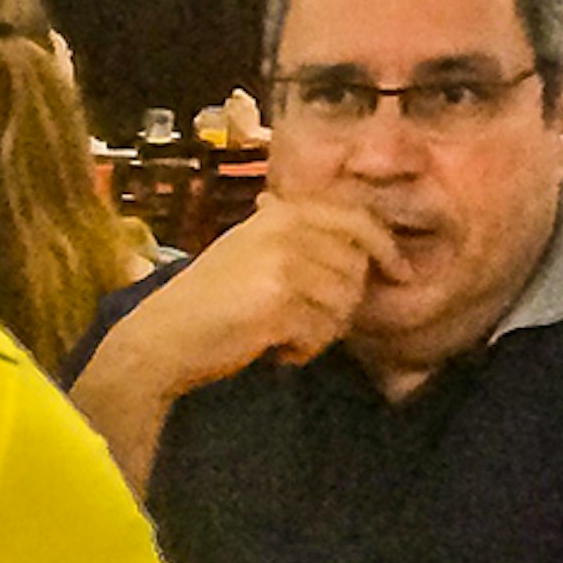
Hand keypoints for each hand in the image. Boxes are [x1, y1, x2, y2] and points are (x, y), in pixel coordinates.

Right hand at [119, 195, 399, 389]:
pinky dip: (303, 349)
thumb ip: (301, 237)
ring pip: (344, 304)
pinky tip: (274, 350)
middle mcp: (286, 229)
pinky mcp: (279, 301)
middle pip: (357, 269)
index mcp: (283, 212)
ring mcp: (283, 263)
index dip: (386, 249)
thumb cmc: (210, 301)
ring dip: (321, 330)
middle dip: (341, 304)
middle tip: (302, 321)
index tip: (401, 274)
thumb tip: (365, 237)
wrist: (162, 338)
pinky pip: (323, 332)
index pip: (359, 221)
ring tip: (283, 334)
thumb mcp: (252, 248)